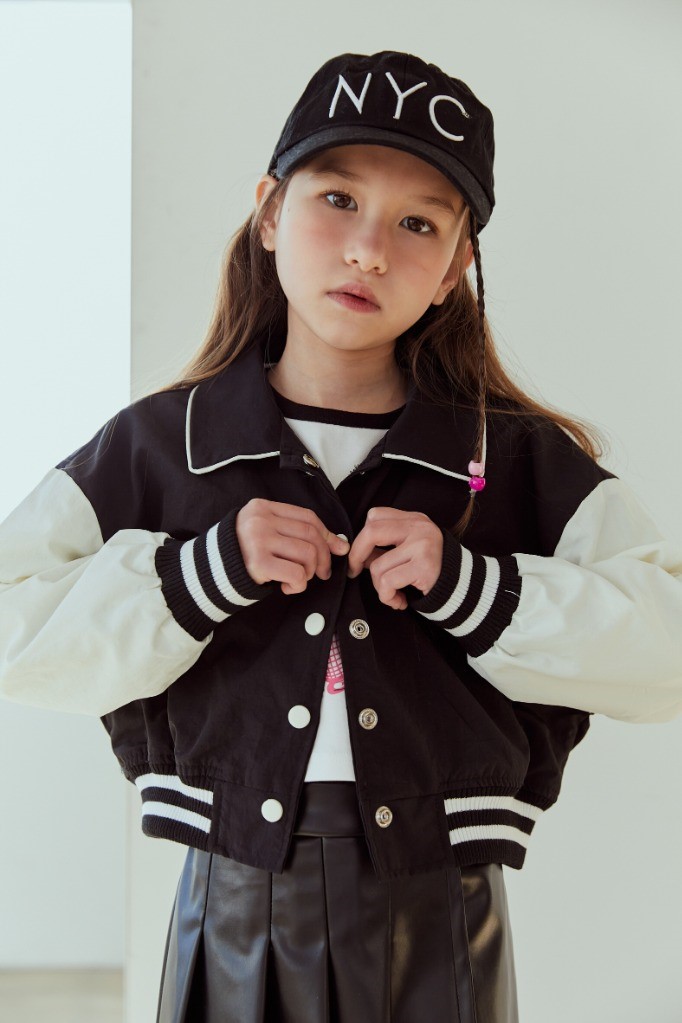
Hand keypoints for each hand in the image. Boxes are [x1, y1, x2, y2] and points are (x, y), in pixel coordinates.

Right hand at [235, 498, 349, 594]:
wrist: (208, 573)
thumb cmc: (243, 554)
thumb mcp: (266, 534)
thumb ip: (296, 534)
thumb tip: (341, 545)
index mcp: (263, 507)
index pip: (307, 517)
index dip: (327, 534)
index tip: (338, 549)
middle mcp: (261, 520)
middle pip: (311, 535)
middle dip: (324, 557)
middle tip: (322, 573)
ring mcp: (259, 540)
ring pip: (307, 554)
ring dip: (309, 572)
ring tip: (298, 579)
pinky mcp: (258, 563)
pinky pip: (296, 574)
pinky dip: (299, 585)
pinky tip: (287, 587)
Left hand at [346, 507, 442, 610]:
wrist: (463, 589)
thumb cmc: (431, 571)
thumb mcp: (410, 549)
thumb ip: (386, 547)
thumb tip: (356, 554)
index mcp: (414, 520)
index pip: (375, 516)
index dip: (361, 537)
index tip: (360, 555)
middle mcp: (419, 528)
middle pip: (371, 533)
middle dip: (356, 555)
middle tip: (354, 571)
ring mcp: (422, 545)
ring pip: (377, 566)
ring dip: (379, 587)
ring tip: (393, 593)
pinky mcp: (423, 567)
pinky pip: (388, 582)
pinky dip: (388, 597)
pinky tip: (399, 601)